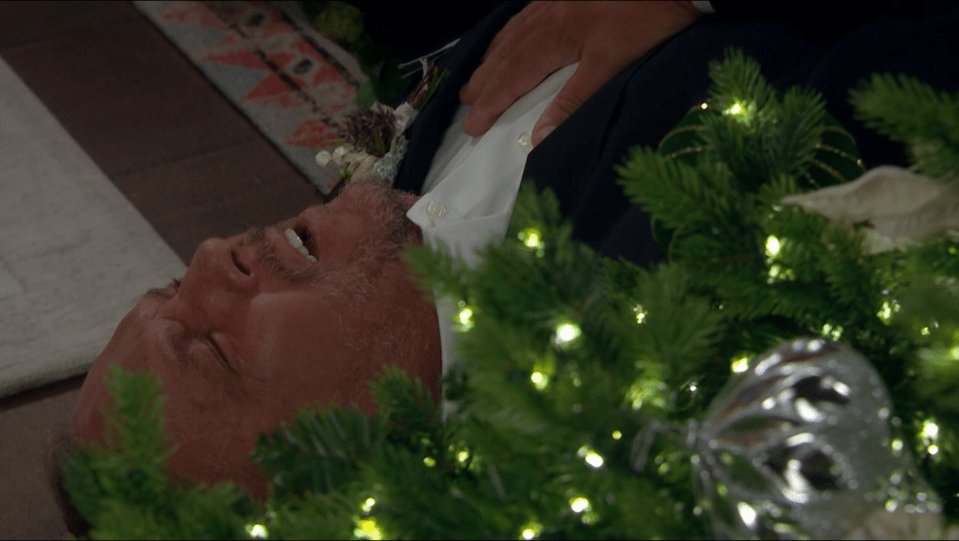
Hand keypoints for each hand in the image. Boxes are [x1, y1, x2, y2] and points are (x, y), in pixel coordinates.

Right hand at [460, 1, 702, 145]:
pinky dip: (510, 34)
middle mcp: (545, 19)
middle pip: (504, 56)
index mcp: (552, 39)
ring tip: (478, 76)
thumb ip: (572, 100)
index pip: (510, 79)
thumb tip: (539, 136)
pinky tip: (512, 37)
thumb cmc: (645, 19)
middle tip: (466, 104)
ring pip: (512, 35)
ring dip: (492, 59)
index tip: (472, 127)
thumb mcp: (611, 63)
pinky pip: (525, 17)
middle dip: (484, 82)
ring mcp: (552, 4)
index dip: (490, 105)